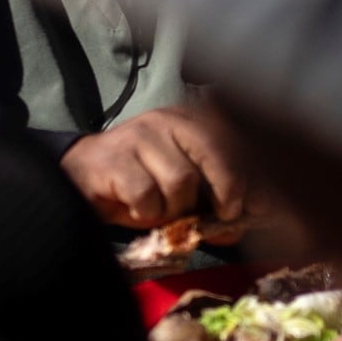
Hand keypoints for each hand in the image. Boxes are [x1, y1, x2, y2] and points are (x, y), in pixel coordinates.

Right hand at [63, 102, 250, 229]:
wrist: (80, 176)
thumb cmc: (141, 184)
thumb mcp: (186, 192)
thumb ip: (218, 200)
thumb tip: (253, 219)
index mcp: (192, 121)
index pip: (233, 143)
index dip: (253, 177)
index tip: (261, 206)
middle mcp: (167, 120)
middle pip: (215, 154)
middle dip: (227, 191)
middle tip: (224, 216)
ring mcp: (139, 135)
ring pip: (181, 180)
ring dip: (176, 208)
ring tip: (162, 211)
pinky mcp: (114, 158)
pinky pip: (148, 195)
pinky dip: (147, 212)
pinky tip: (137, 209)